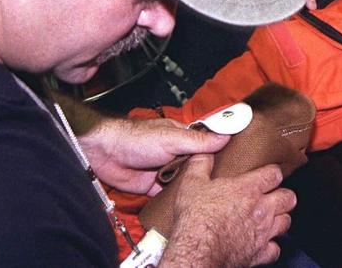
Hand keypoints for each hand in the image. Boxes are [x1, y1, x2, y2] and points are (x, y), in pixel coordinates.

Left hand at [76, 114, 229, 195]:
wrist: (106, 154)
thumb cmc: (136, 138)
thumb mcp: (173, 138)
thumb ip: (198, 141)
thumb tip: (225, 136)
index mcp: (183, 137)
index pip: (206, 144)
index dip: (219, 153)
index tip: (235, 161)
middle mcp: (176, 153)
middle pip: (197, 166)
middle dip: (206, 174)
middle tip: (223, 185)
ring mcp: (165, 171)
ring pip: (185, 182)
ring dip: (190, 187)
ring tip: (208, 198)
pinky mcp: (153, 187)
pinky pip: (168, 195)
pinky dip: (174, 199)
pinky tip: (185, 204)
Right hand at [162, 155, 295, 266]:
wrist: (197, 251)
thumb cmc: (196, 219)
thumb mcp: (191, 183)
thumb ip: (201, 165)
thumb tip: (204, 155)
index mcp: (248, 189)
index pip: (274, 173)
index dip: (272, 173)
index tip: (267, 175)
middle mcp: (261, 209)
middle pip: (288, 197)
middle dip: (283, 196)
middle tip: (274, 196)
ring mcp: (262, 232)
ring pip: (286, 222)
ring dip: (279, 219)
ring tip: (270, 218)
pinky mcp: (259, 253)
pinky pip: (275, 249)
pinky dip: (271, 246)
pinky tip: (262, 243)